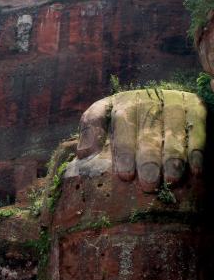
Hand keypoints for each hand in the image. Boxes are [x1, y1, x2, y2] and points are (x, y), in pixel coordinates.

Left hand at [77, 90, 205, 191]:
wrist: (159, 97)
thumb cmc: (125, 116)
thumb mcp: (104, 115)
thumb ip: (91, 129)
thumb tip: (83, 153)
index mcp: (123, 103)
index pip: (122, 126)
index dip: (123, 151)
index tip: (124, 175)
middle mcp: (148, 100)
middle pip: (148, 131)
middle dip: (148, 158)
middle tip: (147, 183)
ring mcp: (173, 102)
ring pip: (173, 130)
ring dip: (173, 156)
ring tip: (171, 179)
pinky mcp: (194, 106)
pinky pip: (197, 128)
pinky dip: (196, 149)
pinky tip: (195, 169)